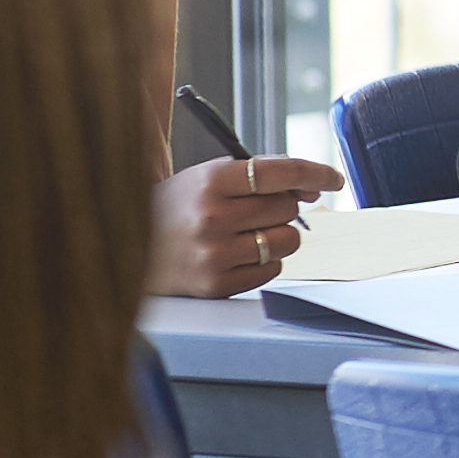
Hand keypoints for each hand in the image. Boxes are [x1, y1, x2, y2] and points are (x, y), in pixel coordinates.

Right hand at [151, 150, 335, 300]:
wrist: (126, 247)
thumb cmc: (176, 210)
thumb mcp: (205, 178)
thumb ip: (256, 176)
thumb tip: (310, 189)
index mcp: (210, 182)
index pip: (280, 172)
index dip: (314, 174)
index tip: (332, 179)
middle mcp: (212, 218)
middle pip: (287, 208)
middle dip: (283, 206)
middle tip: (259, 209)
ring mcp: (214, 255)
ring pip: (287, 240)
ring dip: (278, 235)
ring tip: (246, 233)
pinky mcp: (216, 285)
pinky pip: (272, 270)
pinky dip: (265, 261)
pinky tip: (237, 254)